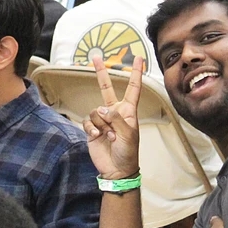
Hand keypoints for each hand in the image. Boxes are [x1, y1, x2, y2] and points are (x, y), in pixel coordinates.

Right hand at [83, 53, 142, 180]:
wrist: (116, 170)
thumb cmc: (128, 152)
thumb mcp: (128, 134)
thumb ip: (116, 118)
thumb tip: (101, 108)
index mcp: (129, 111)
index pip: (133, 88)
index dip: (136, 73)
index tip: (139, 58)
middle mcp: (115, 112)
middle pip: (106, 88)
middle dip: (101, 73)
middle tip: (95, 58)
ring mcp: (103, 119)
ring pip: (96, 110)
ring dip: (102, 124)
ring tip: (109, 136)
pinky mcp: (92, 128)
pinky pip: (88, 121)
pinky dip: (92, 129)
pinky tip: (97, 136)